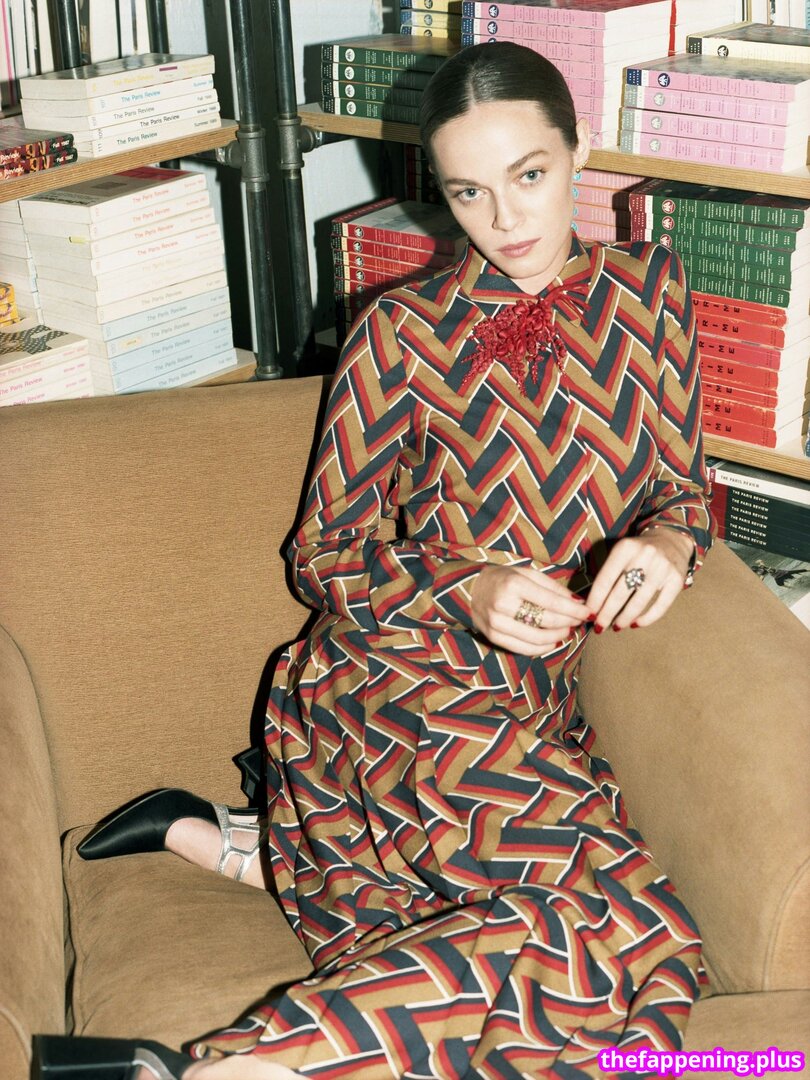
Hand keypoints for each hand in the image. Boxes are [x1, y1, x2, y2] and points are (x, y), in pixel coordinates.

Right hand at [470, 565, 589, 655]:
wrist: (470, 589)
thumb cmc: (503, 579)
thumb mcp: (527, 574)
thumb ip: (552, 587)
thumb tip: (578, 603)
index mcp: (514, 584)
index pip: (552, 601)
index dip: (573, 610)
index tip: (588, 612)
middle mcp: (504, 604)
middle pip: (546, 620)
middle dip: (569, 622)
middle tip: (579, 621)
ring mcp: (497, 623)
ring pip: (537, 638)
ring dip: (558, 636)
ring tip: (567, 630)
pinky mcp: (493, 637)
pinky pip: (523, 649)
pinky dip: (543, 648)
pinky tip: (553, 641)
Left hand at [585, 529, 693, 631]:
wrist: (671, 539)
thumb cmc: (638, 552)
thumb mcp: (621, 554)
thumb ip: (608, 575)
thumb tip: (592, 605)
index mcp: (625, 548)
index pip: (605, 580)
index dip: (595, 600)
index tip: (588, 615)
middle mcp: (644, 556)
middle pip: (620, 593)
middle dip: (607, 614)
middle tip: (599, 627)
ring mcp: (663, 567)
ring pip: (639, 601)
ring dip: (625, 618)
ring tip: (617, 626)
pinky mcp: (677, 579)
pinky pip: (660, 606)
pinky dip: (647, 618)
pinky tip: (636, 624)